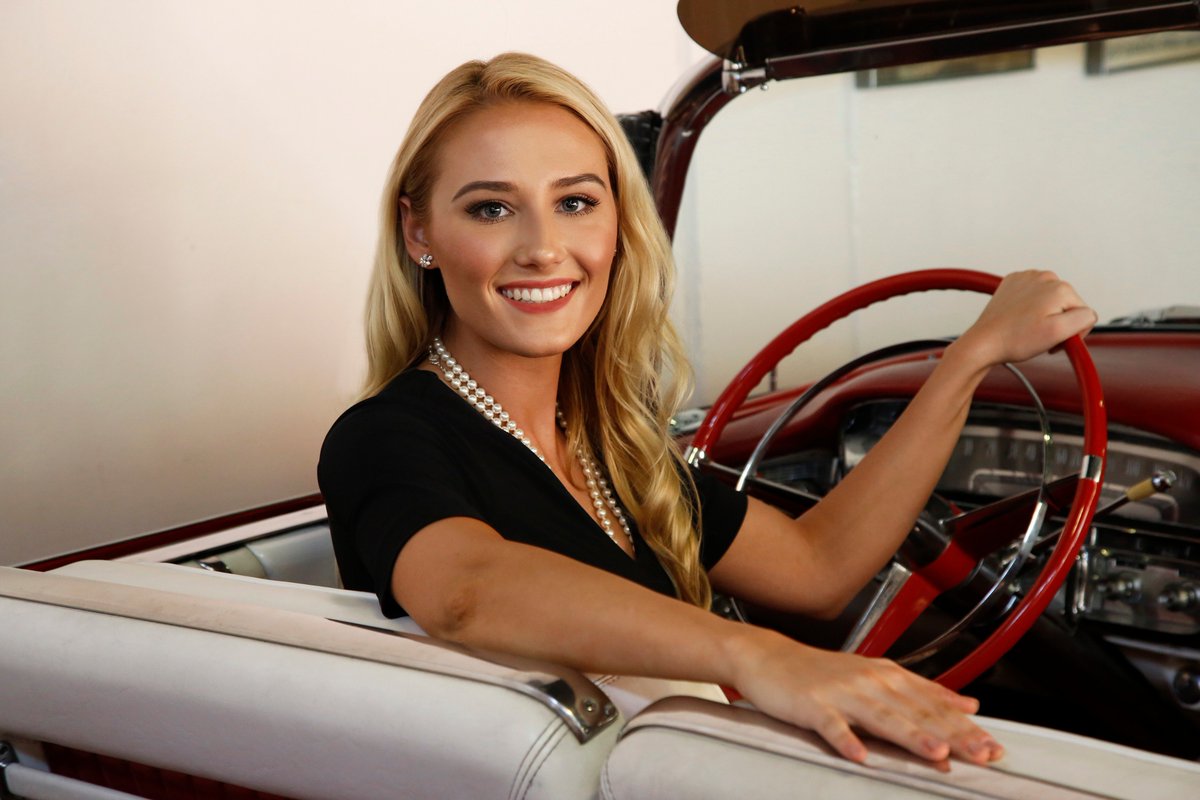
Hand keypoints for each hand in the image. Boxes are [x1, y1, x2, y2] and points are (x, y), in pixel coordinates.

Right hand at [729, 630, 1003, 764]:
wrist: (769, 657)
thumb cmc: (821, 672)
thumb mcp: (876, 675)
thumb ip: (921, 691)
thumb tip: (967, 704)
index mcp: (888, 676)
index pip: (934, 703)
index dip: (965, 726)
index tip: (994, 746)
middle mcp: (870, 682)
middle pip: (917, 712)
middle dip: (953, 735)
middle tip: (982, 754)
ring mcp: (840, 693)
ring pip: (882, 717)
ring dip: (911, 736)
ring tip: (937, 754)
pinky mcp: (812, 706)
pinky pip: (831, 726)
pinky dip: (846, 740)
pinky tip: (859, 755)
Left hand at [954, 270, 1096, 368]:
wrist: (984, 342)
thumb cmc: (1015, 340)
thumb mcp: (1058, 333)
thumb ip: (1084, 319)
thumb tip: (1088, 313)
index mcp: (1059, 288)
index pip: (1084, 313)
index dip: (1073, 332)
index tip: (1055, 341)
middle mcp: (1044, 277)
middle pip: (1068, 305)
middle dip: (1059, 322)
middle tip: (1040, 336)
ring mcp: (1027, 278)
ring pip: (1051, 301)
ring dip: (1045, 315)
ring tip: (1028, 328)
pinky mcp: (1013, 283)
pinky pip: (1033, 296)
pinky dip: (1030, 309)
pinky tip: (1020, 319)